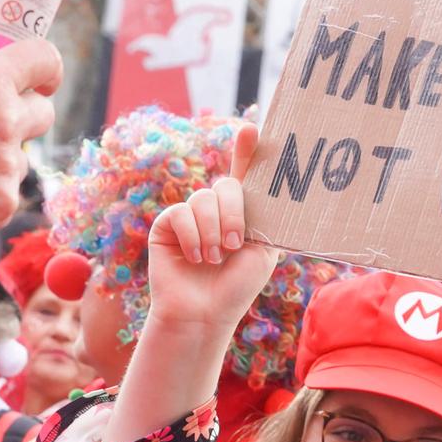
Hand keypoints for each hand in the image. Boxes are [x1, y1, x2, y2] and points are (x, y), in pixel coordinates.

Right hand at [143, 123, 281, 331]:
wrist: (204, 314)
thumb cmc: (236, 288)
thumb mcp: (262, 252)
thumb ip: (266, 219)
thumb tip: (274, 189)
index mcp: (241, 213)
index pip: (244, 174)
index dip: (247, 150)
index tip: (251, 128)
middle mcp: (215, 210)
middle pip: (226, 186)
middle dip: (233, 213)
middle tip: (234, 244)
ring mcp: (190, 216)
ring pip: (203, 199)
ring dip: (212, 231)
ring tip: (214, 259)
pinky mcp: (167, 225)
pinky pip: (180, 213)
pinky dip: (192, 236)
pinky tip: (196, 258)